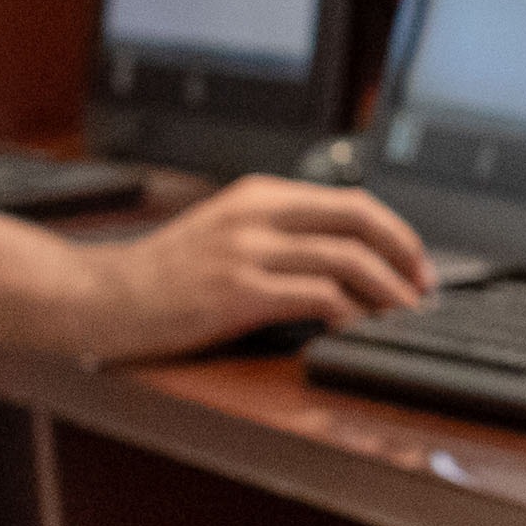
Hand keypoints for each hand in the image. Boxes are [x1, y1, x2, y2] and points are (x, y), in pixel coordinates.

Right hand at [72, 177, 434, 358]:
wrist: (101, 297)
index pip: (351, 200)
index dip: (396, 232)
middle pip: (359, 219)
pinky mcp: (237, 292)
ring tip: (403, 317)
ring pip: (345, 259)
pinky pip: (314, 296)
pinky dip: (348, 314)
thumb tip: (349, 261)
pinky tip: (357, 330)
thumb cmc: (165, 277)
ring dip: (387, 291)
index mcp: (260, 195)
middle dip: (405, 255)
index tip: (417, 265)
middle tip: (424, 290)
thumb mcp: (227, 235)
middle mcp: (257, 214)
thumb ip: (280, 235)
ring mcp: (247, 251)